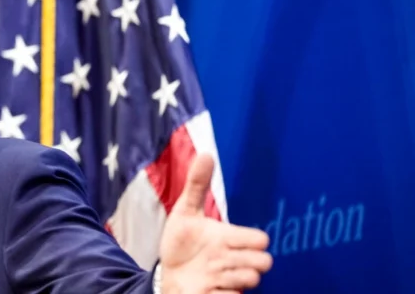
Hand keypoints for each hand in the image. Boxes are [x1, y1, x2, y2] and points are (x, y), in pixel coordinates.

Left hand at [158, 154, 272, 293]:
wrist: (169, 274)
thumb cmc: (181, 242)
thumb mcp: (185, 211)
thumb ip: (197, 184)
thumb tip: (206, 154)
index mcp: (230, 238)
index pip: (261, 239)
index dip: (250, 239)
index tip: (228, 239)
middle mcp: (234, 260)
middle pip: (264, 261)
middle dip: (243, 259)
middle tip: (219, 257)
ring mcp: (230, 280)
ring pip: (252, 279)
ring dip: (231, 276)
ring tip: (209, 272)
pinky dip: (220, 292)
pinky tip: (206, 287)